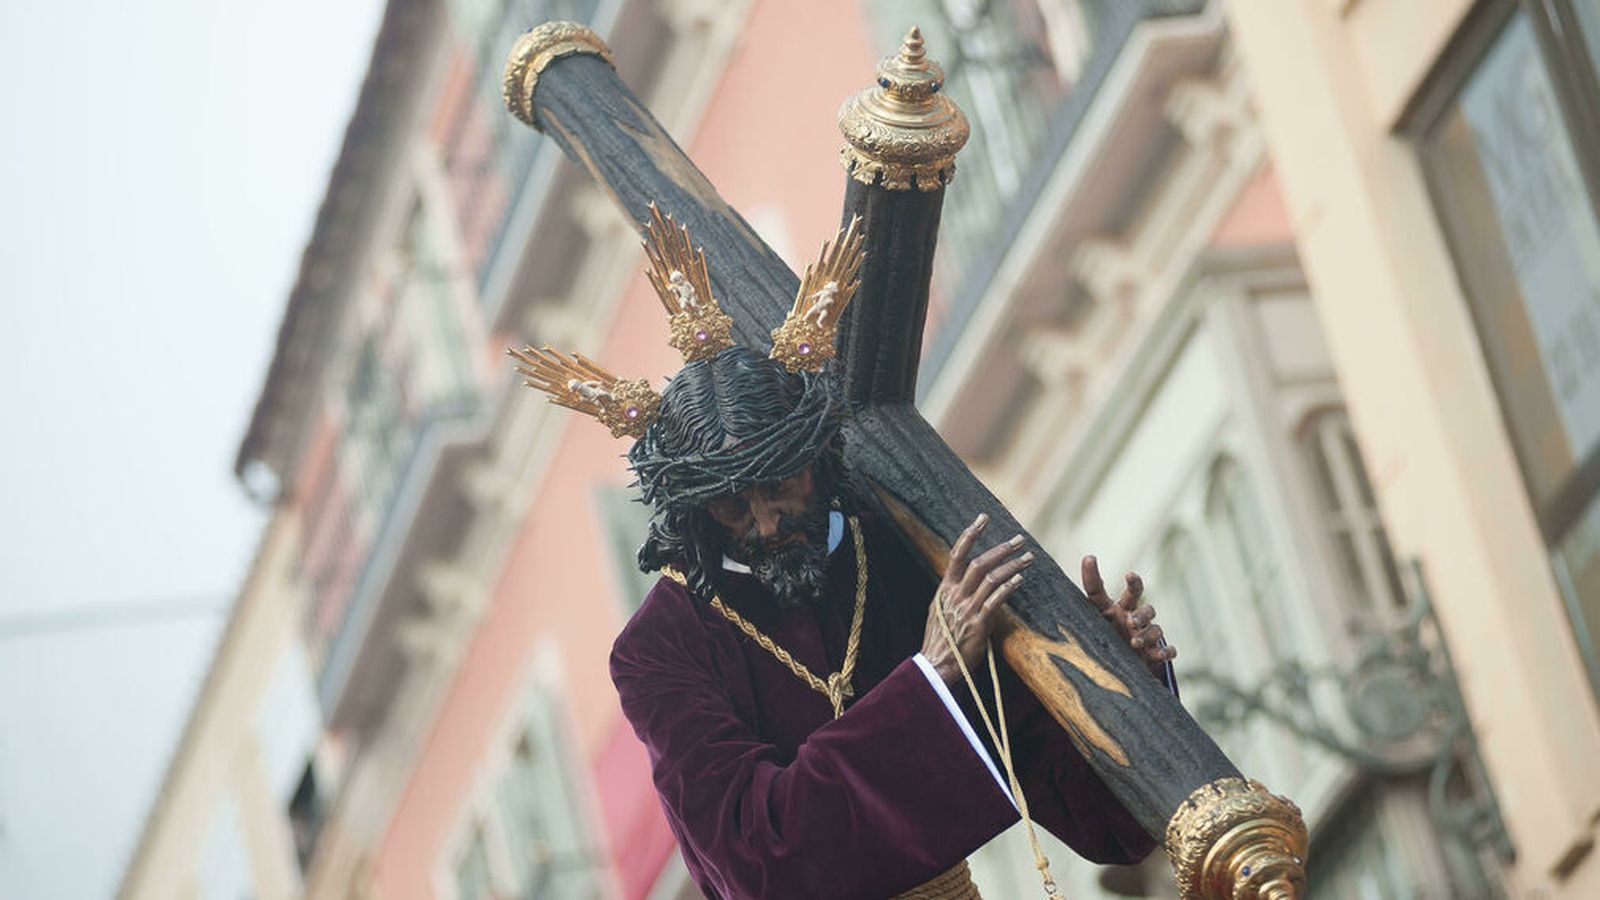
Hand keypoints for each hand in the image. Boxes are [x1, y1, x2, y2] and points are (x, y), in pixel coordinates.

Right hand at [921, 513, 1033, 685]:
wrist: (936, 667)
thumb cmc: (941, 641)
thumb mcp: (940, 611)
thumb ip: (953, 595)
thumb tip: (966, 582)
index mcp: (945, 589)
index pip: (957, 554)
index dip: (970, 534)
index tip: (983, 518)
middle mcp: (955, 595)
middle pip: (979, 563)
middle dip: (1001, 549)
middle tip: (1019, 539)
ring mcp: (966, 609)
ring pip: (990, 579)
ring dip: (1012, 566)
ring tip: (1029, 558)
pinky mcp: (978, 624)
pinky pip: (995, 600)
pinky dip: (1008, 587)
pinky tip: (1020, 580)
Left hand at [1082, 555, 1175, 676]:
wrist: (1115, 660)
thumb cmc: (1103, 632)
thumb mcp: (1092, 614)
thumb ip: (1092, 590)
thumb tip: (1088, 556)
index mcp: (1120, 609)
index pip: (1130, 592)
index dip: (1133, 583)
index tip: (1129, 575)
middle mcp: (1134, 620)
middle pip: (1146, 610)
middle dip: (1142, 615)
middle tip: (1131, 620)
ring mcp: (1146, 637)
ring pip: (1155, 630)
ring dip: (1146, 635)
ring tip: (1134, 642)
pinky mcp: (1153, 655)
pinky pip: (1166, 651)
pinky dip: (1165, 652)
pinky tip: (1161, 655)